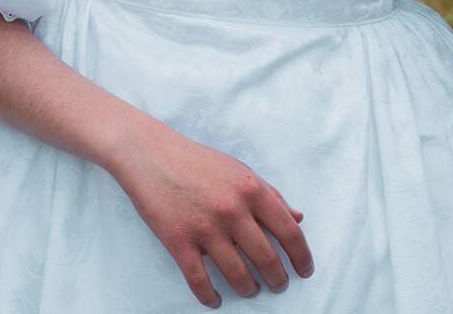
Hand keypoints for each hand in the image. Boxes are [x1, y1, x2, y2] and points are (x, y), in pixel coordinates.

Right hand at [105, 117, 312, 308]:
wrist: (149, 154)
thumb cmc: (196, 161)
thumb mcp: (239, 170)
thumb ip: (270, 194)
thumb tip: (297, 217)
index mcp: (251, 189)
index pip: (289, 232)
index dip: (302, 257)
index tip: (304, 271)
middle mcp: (232, 210)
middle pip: (267, 259)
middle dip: (277, 280)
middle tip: (278, 285)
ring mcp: (205, 228)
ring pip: (237, 275)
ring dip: (248, 289)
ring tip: (250, 290)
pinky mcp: (178, 241)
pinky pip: (199, 281)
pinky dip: (210, 297)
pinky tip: (215, 300)